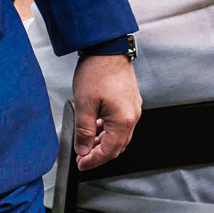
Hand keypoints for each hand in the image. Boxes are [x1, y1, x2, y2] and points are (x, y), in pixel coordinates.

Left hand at [71, 54, 140, 169]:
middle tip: (82, 157)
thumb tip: (83, 149)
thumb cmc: (97, 71)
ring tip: (85, 142)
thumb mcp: (84, 104)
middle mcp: (132, 116)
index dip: (94, 161)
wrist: (107, 48)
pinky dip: (107, 130)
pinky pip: (119, 123)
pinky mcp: (129, 101)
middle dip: (99, 154)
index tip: (81, 164)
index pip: (110, 151)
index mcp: (124, 120)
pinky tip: (95, 127)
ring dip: (103, 142)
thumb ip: (84, 130)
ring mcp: (132, 108)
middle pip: (117, 146)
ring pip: (119, 135)